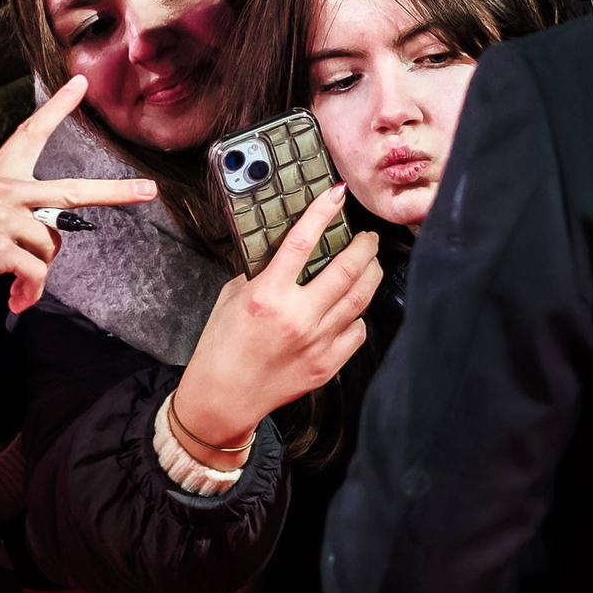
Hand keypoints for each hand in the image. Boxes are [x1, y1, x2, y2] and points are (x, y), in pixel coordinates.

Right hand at [0, 76, 157, 313]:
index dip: (58, 107)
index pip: (33, 132)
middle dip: (115, 192)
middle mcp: (10, 191)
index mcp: (3, 172)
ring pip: (51, 247)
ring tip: (20, 284)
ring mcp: (7, 219)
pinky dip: (30, 291)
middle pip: (73, 191)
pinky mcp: (2, 249)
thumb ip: (13, 209)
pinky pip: (35, 274)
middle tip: (148, 191)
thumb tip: (47, 240)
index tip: (80, 84)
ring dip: (40, 272)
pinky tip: (18, 299)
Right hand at [172, 184, 380, 463]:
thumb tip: (288, 251)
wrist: (223, 397)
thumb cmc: (221, 346)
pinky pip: (357, 331)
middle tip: (367, 236)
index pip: (303, 242)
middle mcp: (297, 317)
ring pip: (360, 298)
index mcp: (267, 295)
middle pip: (347, 269)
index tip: (337, 194)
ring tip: (370, 261)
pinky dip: (359, 314)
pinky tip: (353, 307)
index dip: (323, 212)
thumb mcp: (232, 298)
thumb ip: (262, 273)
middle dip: (364, 245)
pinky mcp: (328, 364)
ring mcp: (317, 342)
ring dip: (370, 273)